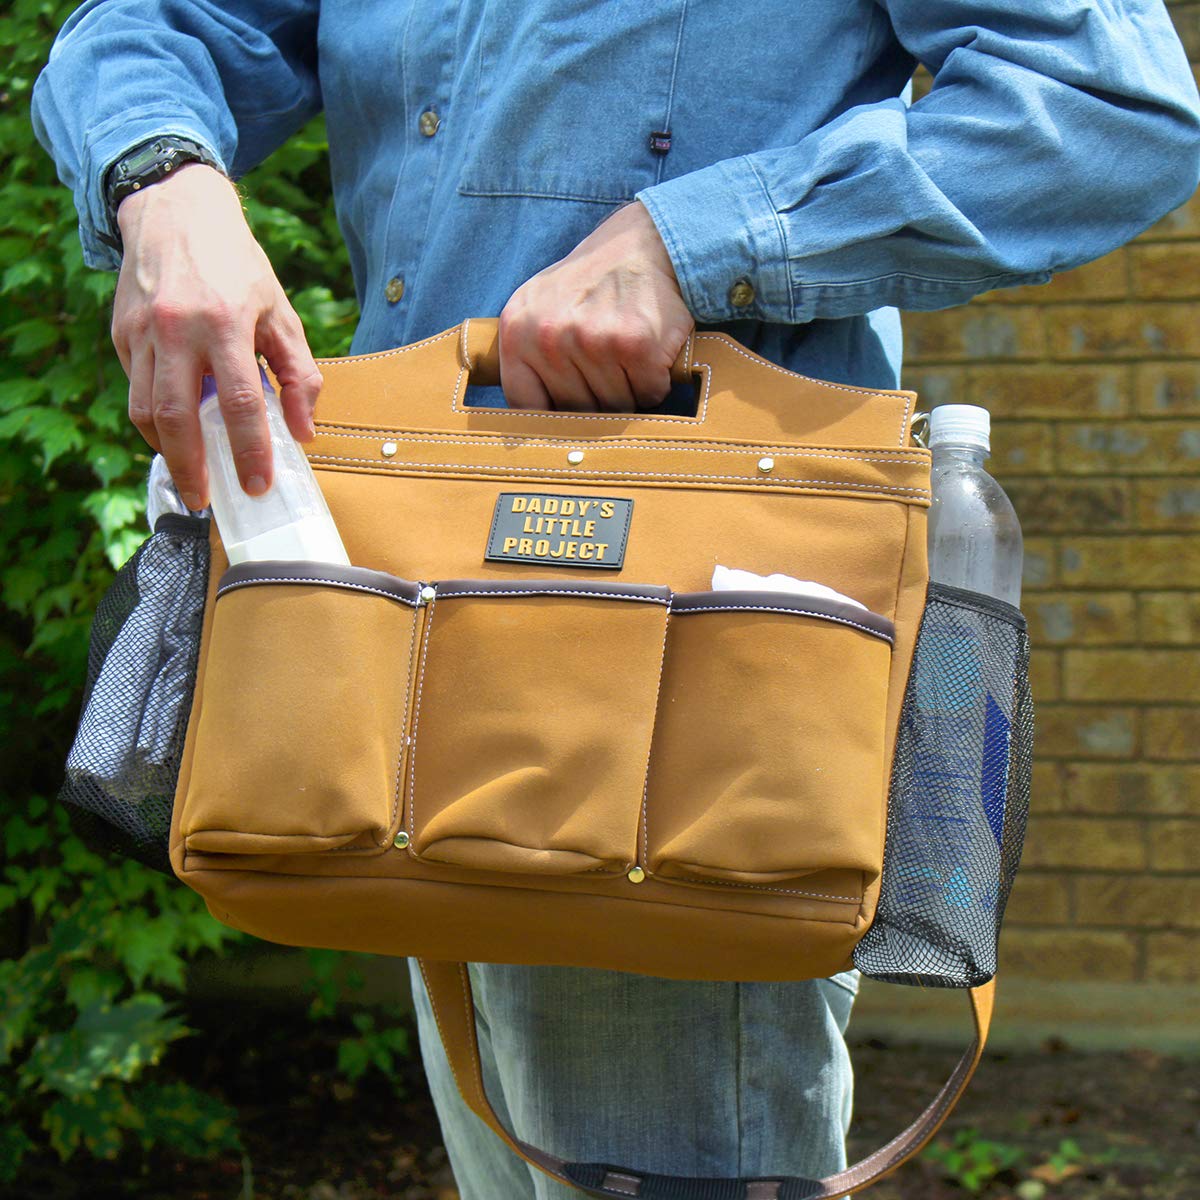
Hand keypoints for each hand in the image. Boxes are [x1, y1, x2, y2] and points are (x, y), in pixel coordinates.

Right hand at [111, 162, 322, 508]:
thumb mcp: (280, 313)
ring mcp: (143, 333)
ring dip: (168, 451)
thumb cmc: (238, 267)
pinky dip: (155, 418)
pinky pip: (137, 389)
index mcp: (226, 324)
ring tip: (190, 474)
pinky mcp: (122, 335)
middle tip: (207, 499)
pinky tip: (176, 431)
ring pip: (147, 410)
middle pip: (179, 418)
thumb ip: (298, 374)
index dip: (249, 451)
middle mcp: (177, 330)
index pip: (240, 404)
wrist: (176, 212)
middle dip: (192, 468)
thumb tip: (304, 431)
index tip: (257, 485)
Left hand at [498, 201, 692, 410]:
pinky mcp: (636, 346)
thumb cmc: (592, 284)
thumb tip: (528, 425)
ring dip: (629, 391)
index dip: (550, 418)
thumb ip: (528, 358)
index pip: (525, 407)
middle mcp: (549, 336)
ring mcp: (592, 341)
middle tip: (607, 363)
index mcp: (517, 331)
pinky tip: (649, 352)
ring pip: (613, 408)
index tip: (567, 414)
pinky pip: (648, 395)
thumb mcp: (539, 309)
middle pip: (575, 412)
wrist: (646, 244)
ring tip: (627, 353)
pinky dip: (655, 381)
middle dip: (596, 399)